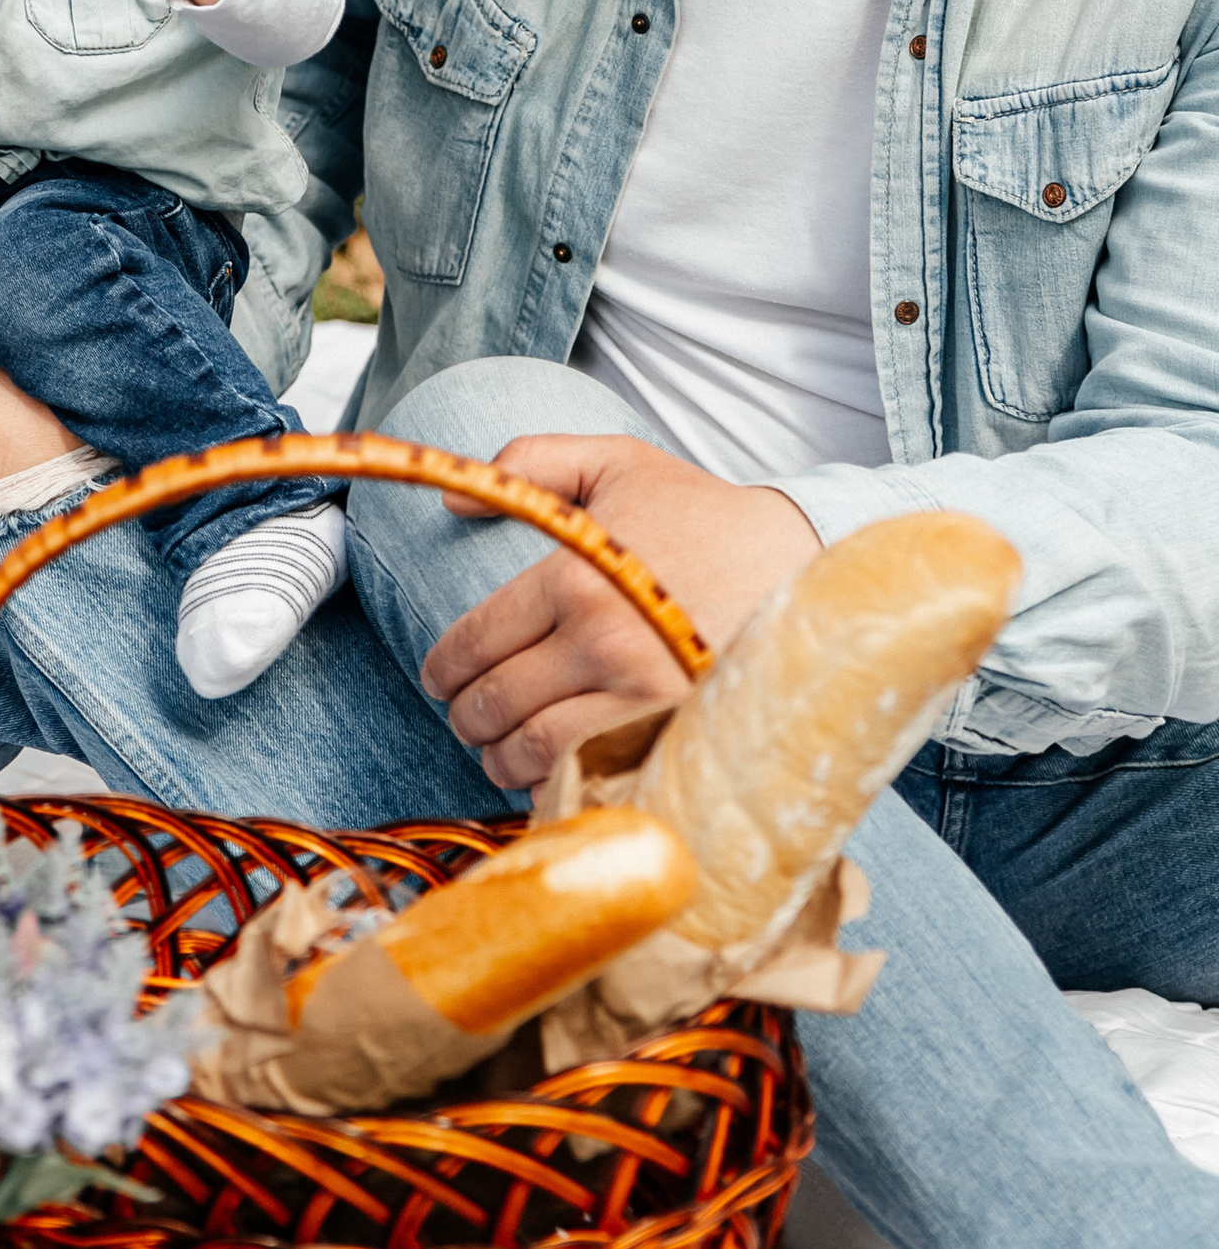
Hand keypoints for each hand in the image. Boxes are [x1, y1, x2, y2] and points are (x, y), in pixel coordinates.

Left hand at [420, 429, 818, 792]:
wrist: (810, 571)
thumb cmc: (707, 517)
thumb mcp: (620, 462)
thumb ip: (531, 461)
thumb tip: (454, 499)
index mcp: (576, 577)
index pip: (477, 639)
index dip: (444, 668)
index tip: (438, 679)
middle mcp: (603, 642)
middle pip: (497, 702)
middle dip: (466, 717)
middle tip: (465, 719)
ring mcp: (641, 699)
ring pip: (535, 750)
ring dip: (499, 759)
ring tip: (497, 752)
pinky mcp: (676, 739)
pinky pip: (591, 780)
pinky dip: (556, 787)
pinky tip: (549, 777)